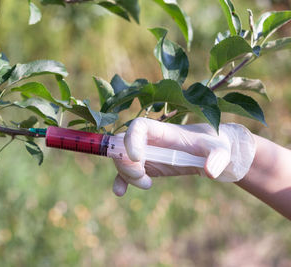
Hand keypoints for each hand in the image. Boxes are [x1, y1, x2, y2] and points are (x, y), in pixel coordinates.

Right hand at [112, 118, 255, 195]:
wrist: (209, 154)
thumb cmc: (214, 146)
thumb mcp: (220, 150)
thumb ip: (217, 157)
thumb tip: (209, 172)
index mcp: (162, 130)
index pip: (138, 126)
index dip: (132, 139)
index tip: (138, 158)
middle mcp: (149, 139)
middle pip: (123, 144)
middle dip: (126, 161)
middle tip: (142, 175)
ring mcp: (144, 153)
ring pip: (122, 160)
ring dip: (127, 174)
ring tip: (147, 184)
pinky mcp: (145, 166)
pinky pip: (125, 172)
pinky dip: (120, 181)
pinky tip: (120, 192)